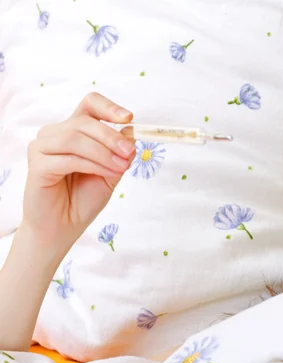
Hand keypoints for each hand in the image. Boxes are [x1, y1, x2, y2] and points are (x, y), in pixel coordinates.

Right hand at [23, 93, 135, 249]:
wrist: (65, 226)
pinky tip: (106, 173)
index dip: (109, 107)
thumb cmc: (85, 198)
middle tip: (130, 152)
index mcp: (75, 130)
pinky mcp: (38, 165)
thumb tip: (131, 131)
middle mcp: (56, 134)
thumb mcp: (112, 172)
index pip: (89, 104)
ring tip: (120, 167)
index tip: (129, 117)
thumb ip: (120, 152)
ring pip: (76, 138)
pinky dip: (93, 165)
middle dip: (111, 137)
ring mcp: (43, 148)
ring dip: (103, 153)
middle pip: (85, 122)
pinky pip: (69, 159)